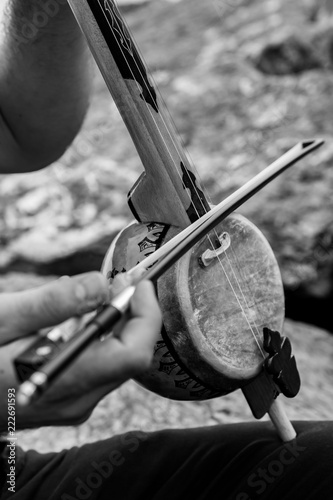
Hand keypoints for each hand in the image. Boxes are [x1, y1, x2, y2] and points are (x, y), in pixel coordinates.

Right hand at [0, 272, 161, 429]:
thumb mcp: (0, 320)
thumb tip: (99, 283)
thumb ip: (51, 305)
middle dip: (131, 312)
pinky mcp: (68, 398)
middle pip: (129, 354)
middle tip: (118, 279)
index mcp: (64, 381)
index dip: (145, 315)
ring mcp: (74, 403)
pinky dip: (98, 335)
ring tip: (99, 291)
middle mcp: (77, 399)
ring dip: (115, 321)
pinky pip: (98, 364)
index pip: (133, 354)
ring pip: (115, 358)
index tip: (138, 282)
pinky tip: (79, 316)